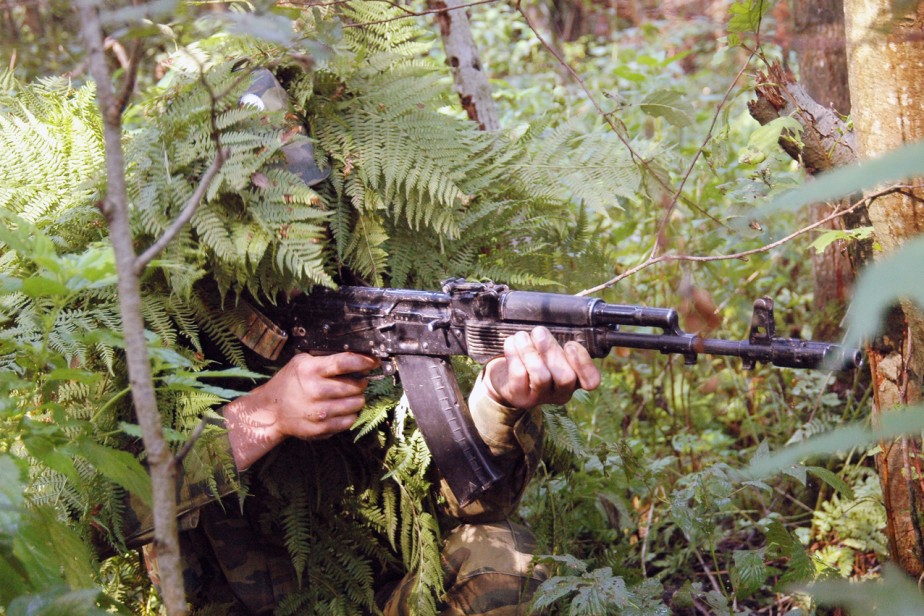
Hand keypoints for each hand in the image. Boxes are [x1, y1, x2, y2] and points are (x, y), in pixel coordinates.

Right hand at [224, 352, 379, 469]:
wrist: (272, 411)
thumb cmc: (289, 383)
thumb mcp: (302, 362)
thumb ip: (326, 358)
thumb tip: (357, 357)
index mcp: (311, 370)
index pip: (345, 363)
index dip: (364, 361)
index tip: (373, 362)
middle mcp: (316, 391)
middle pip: (355, 386)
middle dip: (361, 383)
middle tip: (357, 381)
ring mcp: (320, 411)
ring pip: (356, 404)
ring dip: (357, 398)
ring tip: (348, 395)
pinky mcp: (323, 428)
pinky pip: (350, 420)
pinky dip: (350, 413)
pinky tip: (342, 408)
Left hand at [483, 326, 600, 408]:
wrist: (504, 374)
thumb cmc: (534, 355)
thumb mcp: (550, 347)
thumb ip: (560, 339)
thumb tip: (560, 319)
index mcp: (575, 379)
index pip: (591, 381)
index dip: (584, 363)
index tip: (570, 345)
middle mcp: (560, 392)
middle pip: (566, 378)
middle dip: (552, 351)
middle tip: (539, 332)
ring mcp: (540, 397)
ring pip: (541, 377)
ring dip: (530, 351)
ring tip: (521, 336)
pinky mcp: (519, 396)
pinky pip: (520, 375)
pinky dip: (514, 355)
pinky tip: (511, 343)